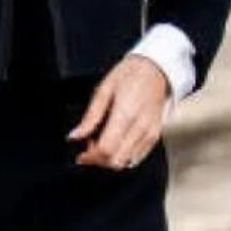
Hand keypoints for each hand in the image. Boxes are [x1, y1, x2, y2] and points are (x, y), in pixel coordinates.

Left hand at [69, 55, 169, 170]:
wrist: (156, 69)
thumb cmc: (130, 75)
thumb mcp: (104, 89)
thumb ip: (90, 117)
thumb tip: (74, 136)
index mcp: (125, 114)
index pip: (106, 149)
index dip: (90, 157)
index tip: (81, 155)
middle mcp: (140, 127)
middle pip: (116, 161)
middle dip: (99, 160)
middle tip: (90, 147)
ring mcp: (150, 133)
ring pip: (127, 162)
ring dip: (111, 159)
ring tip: (103, 143)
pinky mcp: (155, 136)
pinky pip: (137, 157)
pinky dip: (123, 156)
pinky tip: (116, 143)